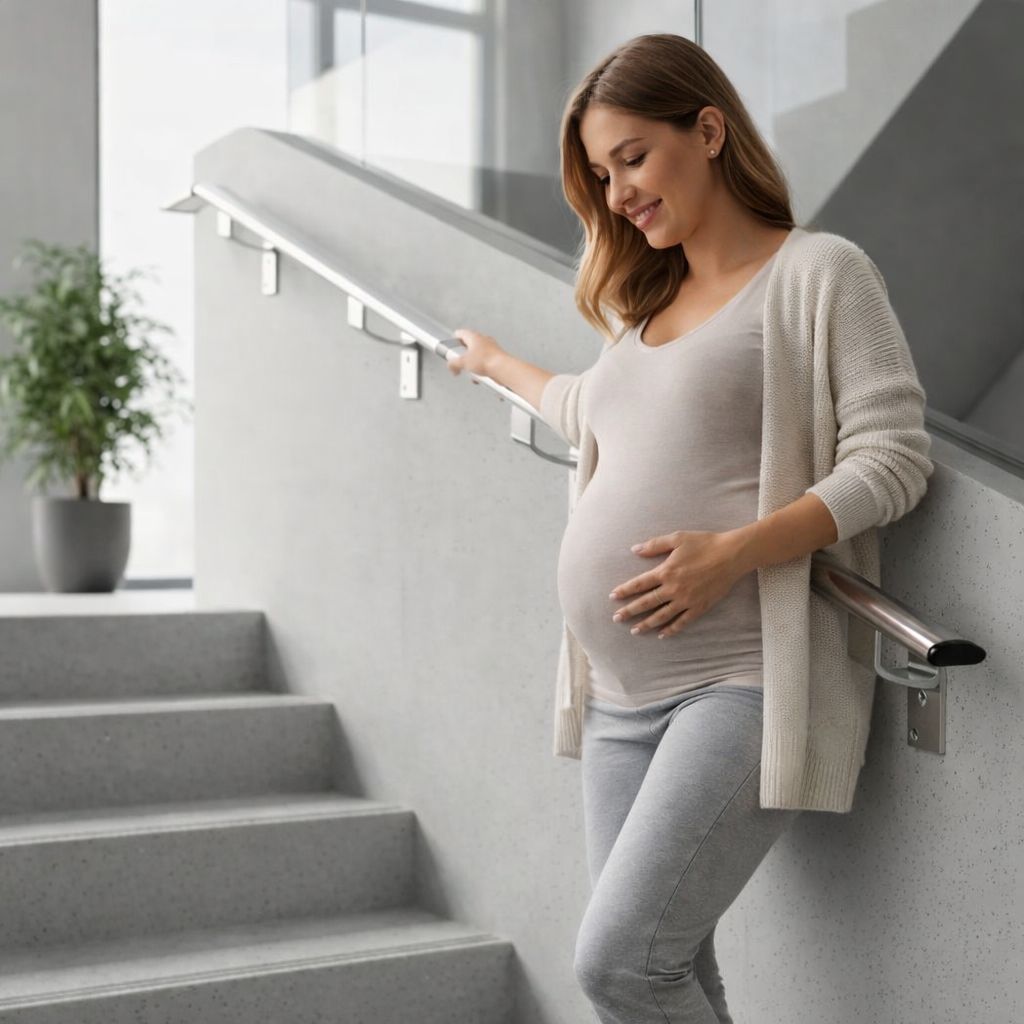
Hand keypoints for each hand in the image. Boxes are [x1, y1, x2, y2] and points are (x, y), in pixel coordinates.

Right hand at [448, 328, 503, 382]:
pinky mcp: (497, 358)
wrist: (502, 369)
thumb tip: (451, 366)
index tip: (451, 344)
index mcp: (474, 336)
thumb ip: (453, 364)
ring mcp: (491, 348)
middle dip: (463, 354)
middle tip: (460, 361)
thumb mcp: (462, 362)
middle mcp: (483, 340)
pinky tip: (479, 376)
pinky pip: (485, 363)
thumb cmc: (486, 360)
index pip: (461, 333)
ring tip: (470, 371)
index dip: (454, 339)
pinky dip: (481, 369)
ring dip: (473, 363)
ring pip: (478, 355)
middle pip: (469, 345)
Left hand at [609, 530, 744, 638]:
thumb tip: (634, 549)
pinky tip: (662, 634)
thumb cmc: (704, 543)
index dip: (625, 591)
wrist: (732, 555)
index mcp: (666, 571)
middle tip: (616, 619)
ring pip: (662, 616)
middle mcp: (673, 588)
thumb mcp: (677, 538)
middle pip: (646, 603)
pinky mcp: (699, 607)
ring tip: (634, 630)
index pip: (639, 584)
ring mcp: (686, 600)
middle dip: (629, 611)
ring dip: (646, 624)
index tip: (613, 597)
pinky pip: (682, 622)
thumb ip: (654, 545)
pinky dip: (672, 629)